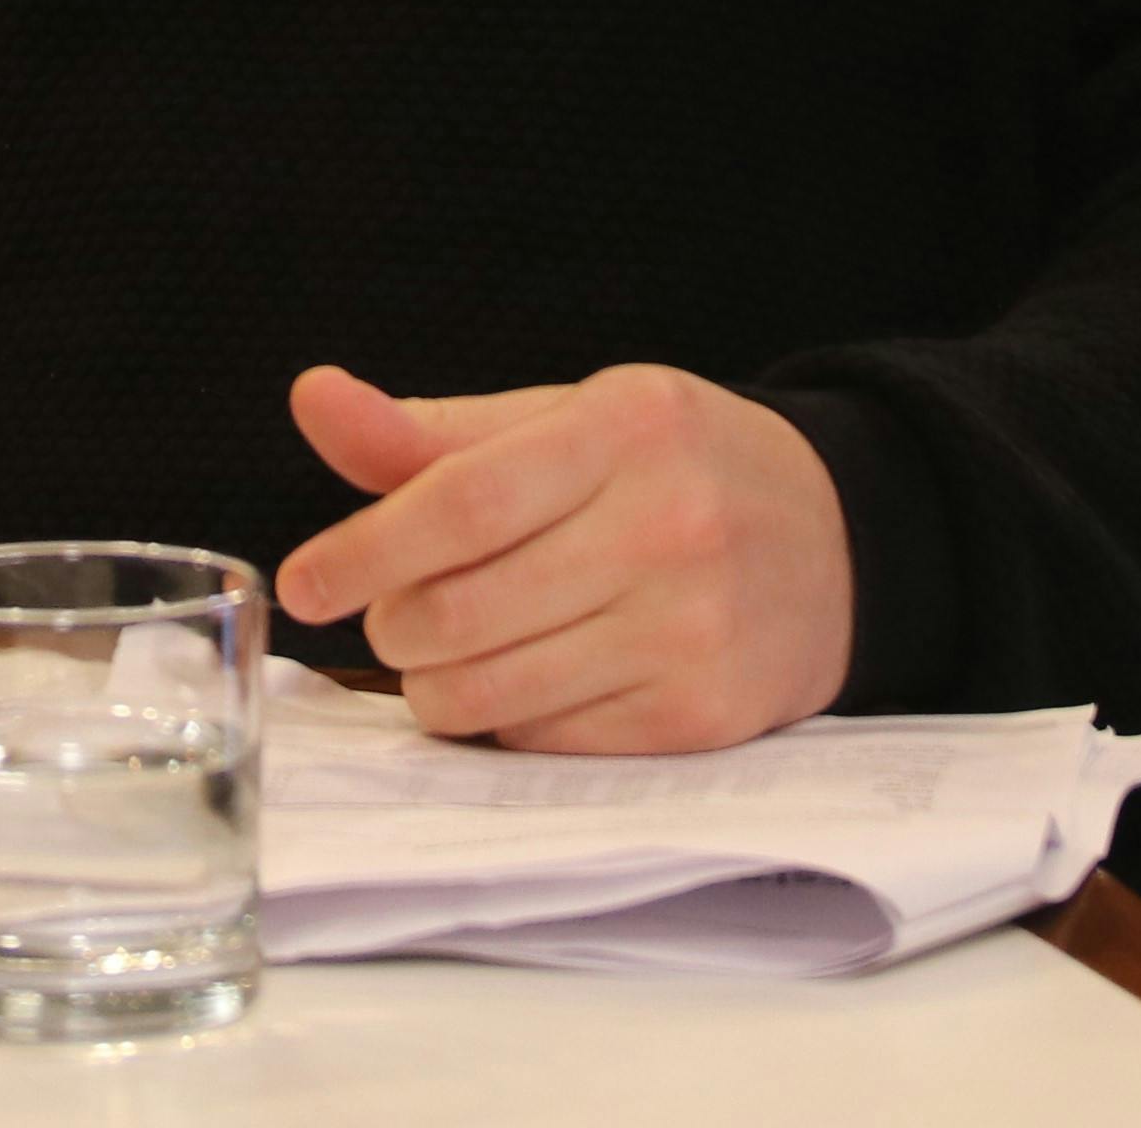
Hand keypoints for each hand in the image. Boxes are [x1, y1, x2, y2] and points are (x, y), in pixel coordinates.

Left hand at [274, 360, 852, 750]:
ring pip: (496, 689)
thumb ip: (432, 431)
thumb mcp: (565, 421)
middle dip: (395, 625)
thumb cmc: (667, 468)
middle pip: (465, 606)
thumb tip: (311, 398)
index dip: (365, 548)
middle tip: (389, 616)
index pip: (463, 498)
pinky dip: (507, 721)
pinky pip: (549, 742)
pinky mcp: (702, 718)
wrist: (835, 540)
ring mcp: (691, 629)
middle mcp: (666, 525)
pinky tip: (526, 679)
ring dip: (435, 687)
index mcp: (622, 428)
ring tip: (442, 654)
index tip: (305, 583)